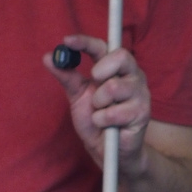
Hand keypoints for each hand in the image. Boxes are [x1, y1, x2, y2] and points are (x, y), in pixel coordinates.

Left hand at [48, 35, 150, 173]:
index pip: (103, 47)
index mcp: (117, 68)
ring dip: (98, 105)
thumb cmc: (97, 119)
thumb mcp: (78, 95)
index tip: (66, 41)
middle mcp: (133, 76)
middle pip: (120, 56)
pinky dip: (102, 121)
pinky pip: (113, 112)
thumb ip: (67, 76)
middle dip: (101, 70)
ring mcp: (141, 94)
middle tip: (94, 82)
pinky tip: (107, 126)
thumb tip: (48, 57)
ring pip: (113, 87)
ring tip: (100, 113)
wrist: (108, 150)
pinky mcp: (142, 113)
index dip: (85, 42)